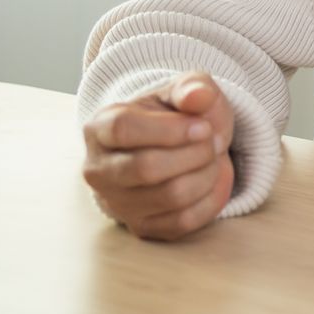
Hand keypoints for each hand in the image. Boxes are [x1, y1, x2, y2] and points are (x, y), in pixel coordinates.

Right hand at [82, 72, 235, 240]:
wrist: (175, 146)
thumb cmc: (176, 114)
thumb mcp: (185, 90)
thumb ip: (193, 87)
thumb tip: (198, 96)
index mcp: (100, 127)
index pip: (124, 129)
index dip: (171, 129)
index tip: (203, 126)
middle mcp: (99, 170)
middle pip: (147, 168)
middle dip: (196, 153)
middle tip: (214, 142)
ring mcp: (117, 203)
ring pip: (170, 196)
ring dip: (208, 174)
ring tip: (215, 158)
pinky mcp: (140, 227)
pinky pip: (183, 221)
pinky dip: (211, 198)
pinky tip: (215, 179)